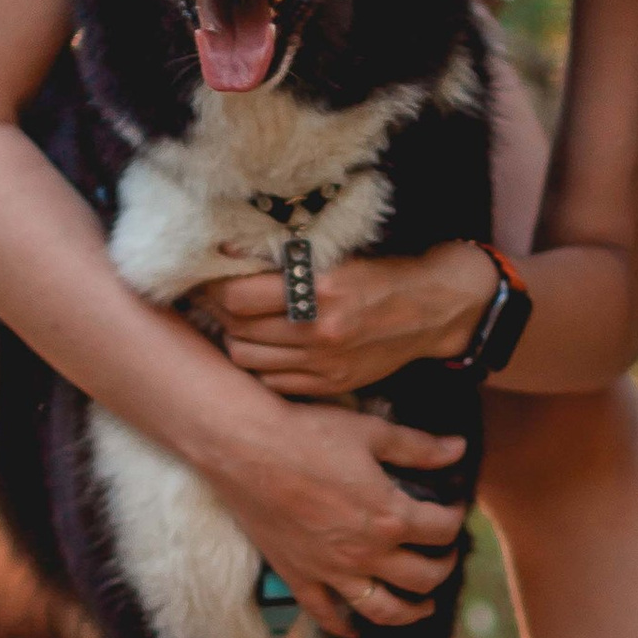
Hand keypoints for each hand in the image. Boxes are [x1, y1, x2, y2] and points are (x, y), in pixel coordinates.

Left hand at [194, 244, 494, 399]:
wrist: (433, 309)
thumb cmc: (382, 273)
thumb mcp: (337, 255)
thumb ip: (285, 261)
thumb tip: (226, 252)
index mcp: (320, 289)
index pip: (238, 297)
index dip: (212, 287)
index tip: (204, 277)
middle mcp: (319, 330)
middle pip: (236, 330)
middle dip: (216, 313)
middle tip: (210, 298)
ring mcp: (325, 364)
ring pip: (248, 360)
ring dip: (233, 340)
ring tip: (235, 323)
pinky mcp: (332, 384)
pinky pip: (273, 381)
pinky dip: (259, 365)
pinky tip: (262, 347)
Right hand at [199, 396, 466, 637]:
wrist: (244, 447)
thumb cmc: (307, 432)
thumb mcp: (371, 433)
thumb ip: (418, 447)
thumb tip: (459, 448)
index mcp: (390, 516)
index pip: (442, 530)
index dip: (456, 519)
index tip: (453, 510)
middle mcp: (366, 553)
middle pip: (423, 577)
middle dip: (443, 566)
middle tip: (444, 555)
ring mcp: (330, 571)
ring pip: (383, 608)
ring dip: (410, 611)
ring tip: (424, 605)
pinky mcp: (298, 576)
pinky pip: (325, 614)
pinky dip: (344, 626)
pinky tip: (356, 629)